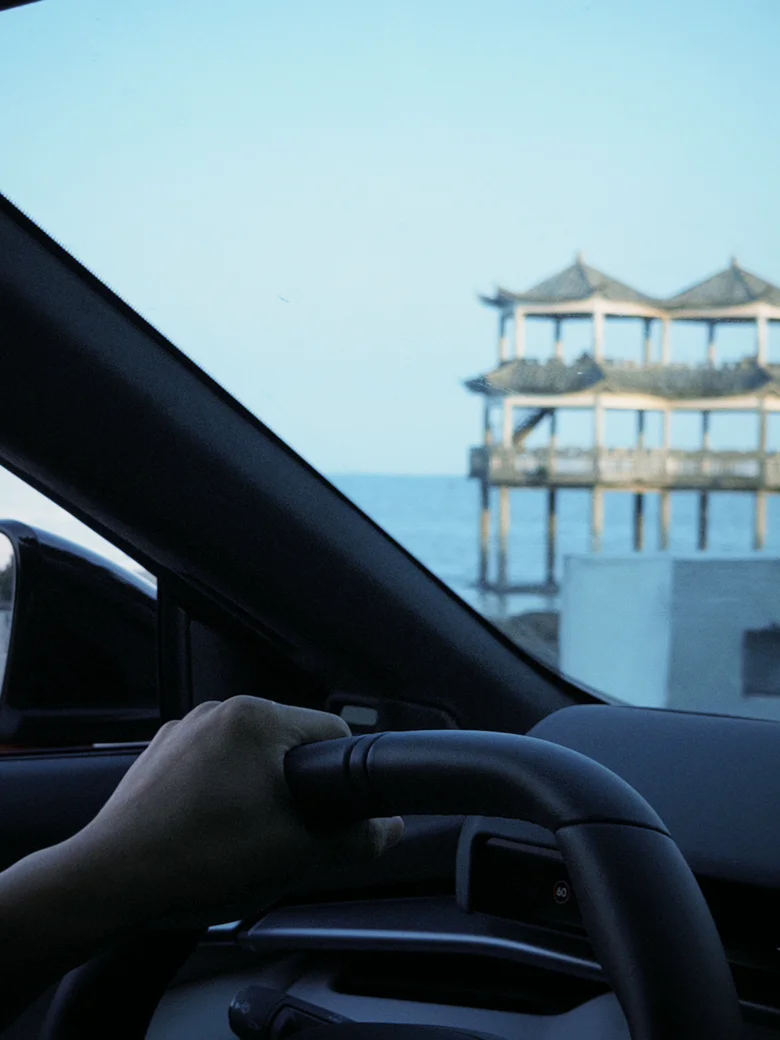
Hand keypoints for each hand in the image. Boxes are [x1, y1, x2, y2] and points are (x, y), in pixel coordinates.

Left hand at [69, 697, 403, 927]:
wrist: (109, 883)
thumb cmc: (196, 860)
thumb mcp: (294, 854)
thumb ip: (355, 839)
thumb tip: (389, 827)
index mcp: (255, 718)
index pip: (331, 732)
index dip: (343, 777)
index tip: (334, 814)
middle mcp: (217, 712)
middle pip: (288, 746)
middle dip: (295, 790)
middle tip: (282, 837)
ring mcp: (183, 732)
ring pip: (248, 759)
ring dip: (256, 794)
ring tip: (239, 842)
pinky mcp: (158, 757)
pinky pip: (211, 769)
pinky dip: (219, 797)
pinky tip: (208, 836)